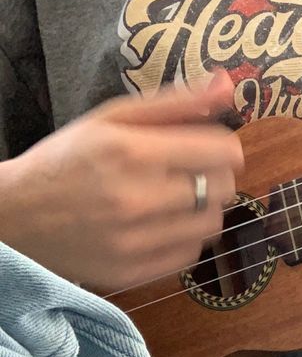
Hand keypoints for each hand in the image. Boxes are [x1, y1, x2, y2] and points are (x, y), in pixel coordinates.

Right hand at [0, 70, 243, 290]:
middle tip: (190, 172)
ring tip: (177, 199)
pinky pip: (192, 254)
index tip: (212, 147)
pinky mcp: (135, 272)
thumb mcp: (114, 118)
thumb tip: (227, 85)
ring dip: (204, 208)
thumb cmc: (68, 159)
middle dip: (215, 175)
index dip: (225, 146)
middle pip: (224, 187)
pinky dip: (186, 237)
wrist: (15, 216)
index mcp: (132, 152)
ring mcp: (136, 241)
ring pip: (213, 223)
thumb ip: (177, 102)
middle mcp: (137, 199)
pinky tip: (163, 225)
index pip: (223, 151)